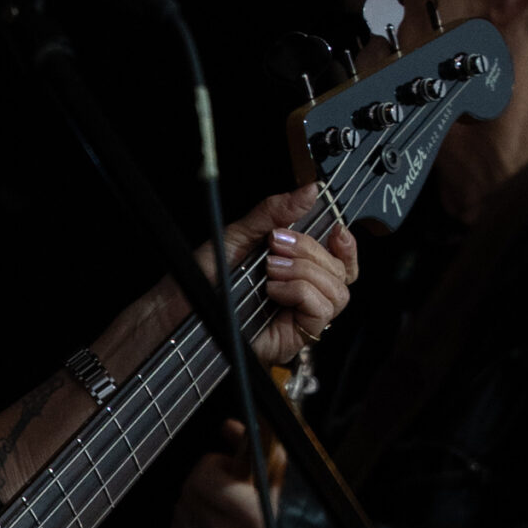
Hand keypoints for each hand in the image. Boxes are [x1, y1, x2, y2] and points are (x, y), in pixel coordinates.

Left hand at [171, 420, 265, 527]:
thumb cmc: (272, 512)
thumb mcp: (272, 476)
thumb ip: (252, 447)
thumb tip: (227, 426)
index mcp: (251, 516)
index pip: (202, 477)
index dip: (212, 465)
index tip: (229, 469)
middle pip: (189, 490)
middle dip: (203, 482)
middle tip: (224, 488)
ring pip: (181, 509)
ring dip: (195, 502)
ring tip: (220, 508)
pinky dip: (187, 524)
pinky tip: (208, 525)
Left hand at [199, 184, 356, 367]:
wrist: (180, 309)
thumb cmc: (205, 276)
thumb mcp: (240, 235)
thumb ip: (274, 212)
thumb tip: (309, 190)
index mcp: (295, 268)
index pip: (340, 260)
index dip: (347, 245)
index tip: (337, 229)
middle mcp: (302, 293)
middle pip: (339, 271)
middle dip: (311, 251)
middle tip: (276, 245)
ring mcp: (300, 315)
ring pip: (336, 292)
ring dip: (305, 271)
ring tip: (270, 268)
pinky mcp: (294, 336)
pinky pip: (321, 311)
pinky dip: (300, 291)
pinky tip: (274, 289)